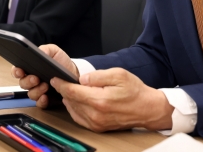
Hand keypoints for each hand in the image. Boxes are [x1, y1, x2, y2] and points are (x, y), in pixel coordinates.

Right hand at [12, 44, 78, 107]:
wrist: (73, 74)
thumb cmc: (61, 62)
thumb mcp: (54, 51)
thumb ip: (45, 50)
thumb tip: (38, 52)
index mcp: (31, 68)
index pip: (17, 70)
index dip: (16, 71)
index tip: (20, 71)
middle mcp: (32, 80)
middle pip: (22, 84)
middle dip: (28, 81)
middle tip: (36, 78)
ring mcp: (38, 90)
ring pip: (30, 94)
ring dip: (36, 90)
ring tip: (45, 86)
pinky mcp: (45, 99)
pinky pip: (39, 103)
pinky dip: (41, 101)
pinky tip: (45, 97)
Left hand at [51, 68, 173, 131]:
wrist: (147, 109)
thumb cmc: (135, 91)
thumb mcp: (118, 74)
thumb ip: (97, 76)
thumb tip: (82, 79)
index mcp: (100, 100)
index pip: (72, 92)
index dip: (61, 84)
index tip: (55, 78)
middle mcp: (96, 114)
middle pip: (71, 101)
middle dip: (65, 90)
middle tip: (62, 81)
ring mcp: (96, 123)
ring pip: (73, 110)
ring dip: (69, 100)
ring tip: (71, 89)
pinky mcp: (98, 128)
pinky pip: (79, 118)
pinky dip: (75, 108)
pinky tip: (78, 101)